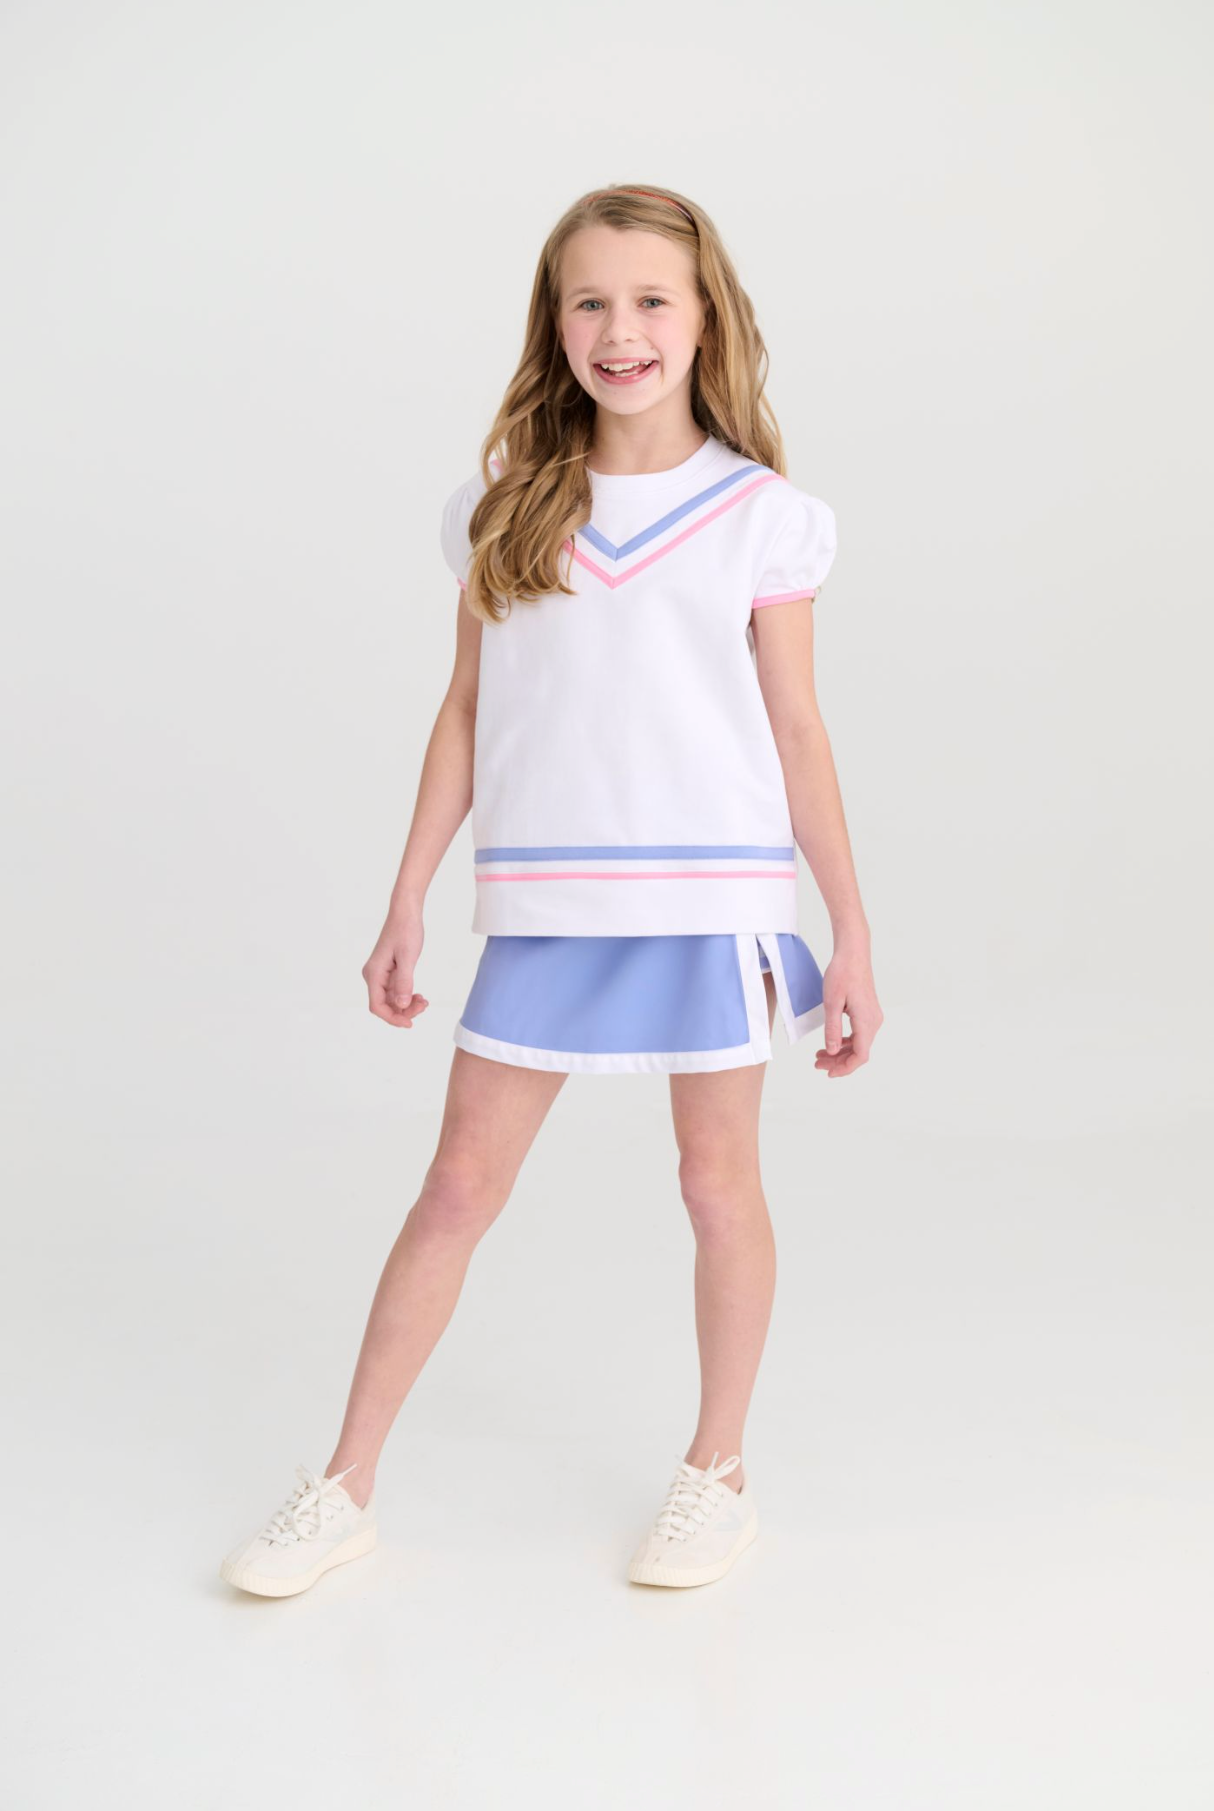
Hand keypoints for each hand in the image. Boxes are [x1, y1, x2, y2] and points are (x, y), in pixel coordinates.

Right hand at [362, 908, 429, 1027]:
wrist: (406, 913)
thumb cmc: (406, 930)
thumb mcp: (408, 957)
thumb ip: (404, 982)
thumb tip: (402, 1005)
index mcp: (374, 973)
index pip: (377, 1006)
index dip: (392, 1018)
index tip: (410, 1023)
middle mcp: (373, 976)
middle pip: (384, 1005)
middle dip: (403, 1011)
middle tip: (423, 1006)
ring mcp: (380, 974)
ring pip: (391, 1000)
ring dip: (407, 1005)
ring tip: (423, 1001)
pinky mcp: (388, 972)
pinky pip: (395, 991)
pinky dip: (407, 996)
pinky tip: (419, 996)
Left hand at [815, 947, 882, 1077]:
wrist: (853, 953)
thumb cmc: (842, 973)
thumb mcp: (832, 1003)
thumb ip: (832, 1029)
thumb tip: (831, 1051)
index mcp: (866, 1021)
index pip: (860, 1055)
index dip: (845, 1068)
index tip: (828, 1073)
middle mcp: (873, 1021)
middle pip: (859, 1052)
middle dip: (838, 1061)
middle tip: (817, 1064)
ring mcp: (872, 1016)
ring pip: (858, 1043)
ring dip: (840, 1052)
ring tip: (819, 1055)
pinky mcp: (867, 1011)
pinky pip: (858, 1034)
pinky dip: (844, 1041)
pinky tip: (831, 1043)